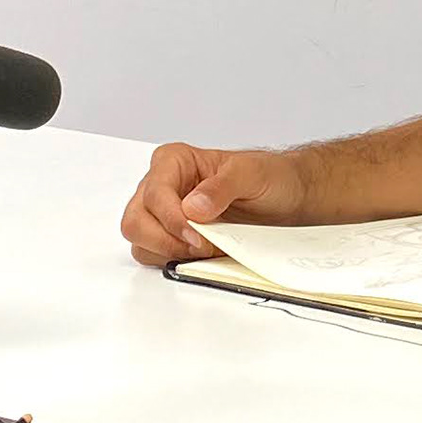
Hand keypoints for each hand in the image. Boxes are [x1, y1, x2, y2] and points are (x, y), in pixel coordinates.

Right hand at [119, 141, 306, 266]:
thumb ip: (221, 187)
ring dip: (169, 253)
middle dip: (164, 241)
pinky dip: (174, 260)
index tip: (197, 237)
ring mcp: (163, 214)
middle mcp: (161, 187)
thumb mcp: (251, 174)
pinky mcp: (171, 237)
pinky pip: (155, 255)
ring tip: (205, 249)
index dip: (172, 220)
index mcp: (173, 162)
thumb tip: (192, 207)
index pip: (155, 195)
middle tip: (199, 248)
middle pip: (136, 221)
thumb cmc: (268, 177)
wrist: (285, 195)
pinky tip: (203, 254)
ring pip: (140, 241)